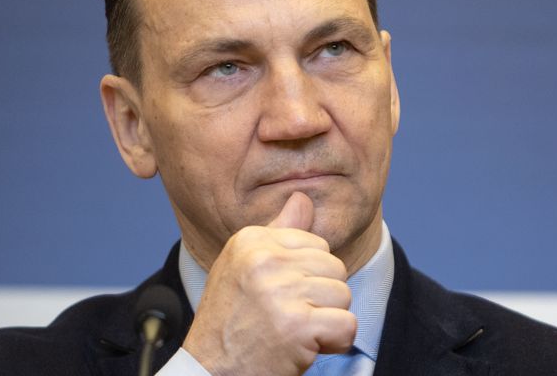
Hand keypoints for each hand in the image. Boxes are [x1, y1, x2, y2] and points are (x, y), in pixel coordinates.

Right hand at [181, 192, 355, 375]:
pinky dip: (334, 342)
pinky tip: (305, 347)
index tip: (279, 296)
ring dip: (327, 320)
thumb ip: (279, 232)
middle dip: (320, 298)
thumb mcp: (245, 267)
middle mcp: (263, 260)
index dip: (308, 276)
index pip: (316, 244)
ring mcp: (280, 292)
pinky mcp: (297, 326)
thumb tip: (303, 198)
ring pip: (343, 294)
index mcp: (251, 240)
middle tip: (287, 317)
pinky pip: (347, 325)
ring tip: (294, 331)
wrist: (209, 372)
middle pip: (334, 267)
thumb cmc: (231, 322)